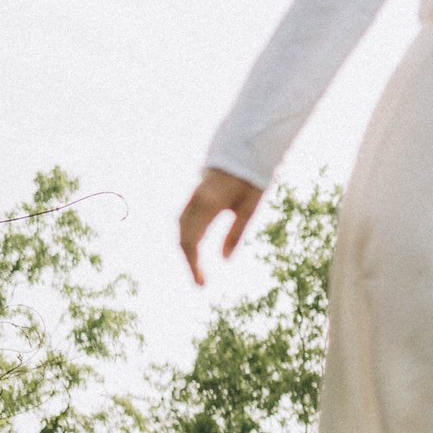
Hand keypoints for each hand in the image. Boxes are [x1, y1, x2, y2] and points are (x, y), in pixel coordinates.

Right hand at [177, 168, 264, 284]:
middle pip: (182, 237)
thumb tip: (224, 259)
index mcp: (207, 206)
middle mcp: (194, 202)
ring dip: (186, 249)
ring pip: (180, 228)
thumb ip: (235, 233)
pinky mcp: (194, 195)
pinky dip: (187, 237)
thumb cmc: (251, 178)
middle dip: (188, 261)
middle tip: (201, 282)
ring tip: (197, 269)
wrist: (243, 148)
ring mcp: (192, 197)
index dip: (193, 265)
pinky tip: (194, 249)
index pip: (191, 242)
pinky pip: (184, 220)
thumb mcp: (249, 208)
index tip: (202, 284)